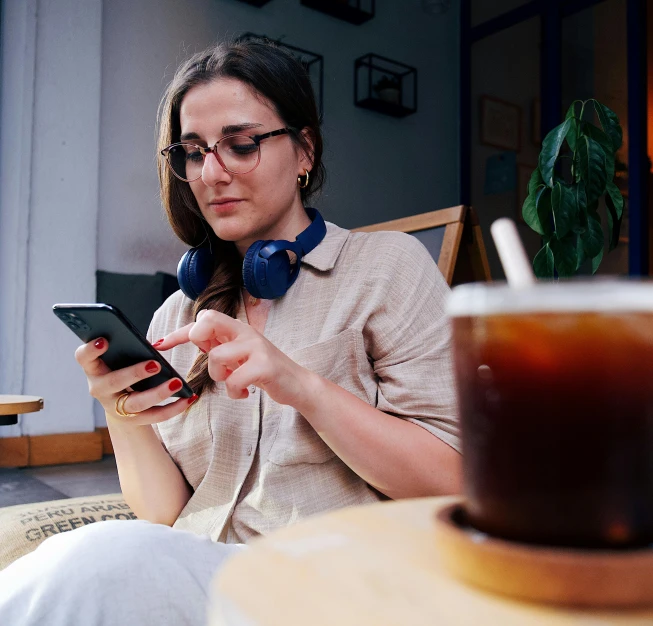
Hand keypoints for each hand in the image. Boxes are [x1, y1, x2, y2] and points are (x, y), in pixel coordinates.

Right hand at [75, 337, 196, 426]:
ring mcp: (115, 406)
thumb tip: (156, 344)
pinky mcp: (132, 420)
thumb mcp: (118, 357)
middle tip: (155, 364)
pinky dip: (174, 408)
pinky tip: (188, 398)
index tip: (104, 340)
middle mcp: (100, 388)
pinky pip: (154, 416)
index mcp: (94, 368)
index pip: (83, 357)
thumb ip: (128, 347)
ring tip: (176, 382)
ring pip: (135, 403)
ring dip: (158, 393)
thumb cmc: (121, 368)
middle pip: (113, 383)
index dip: (91, 350)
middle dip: (134, 373)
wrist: (119, 400)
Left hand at [154, 310, 316, 407]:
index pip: (204, 319)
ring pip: (216, 357)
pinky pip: (235, 379)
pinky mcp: (265, 365)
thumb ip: (218, 343)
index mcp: (237, 329)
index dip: (179, 332)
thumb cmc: (263, 370)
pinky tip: (244, 393)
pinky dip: (235, 392)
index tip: (160, 344)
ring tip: (233, 382)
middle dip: (197, 338)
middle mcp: (246, 332)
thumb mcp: (239, 354)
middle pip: (208, 319)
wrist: (296, 384)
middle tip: (207, 355)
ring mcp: (256, 347)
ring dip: (219, 376)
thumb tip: (191, 334)